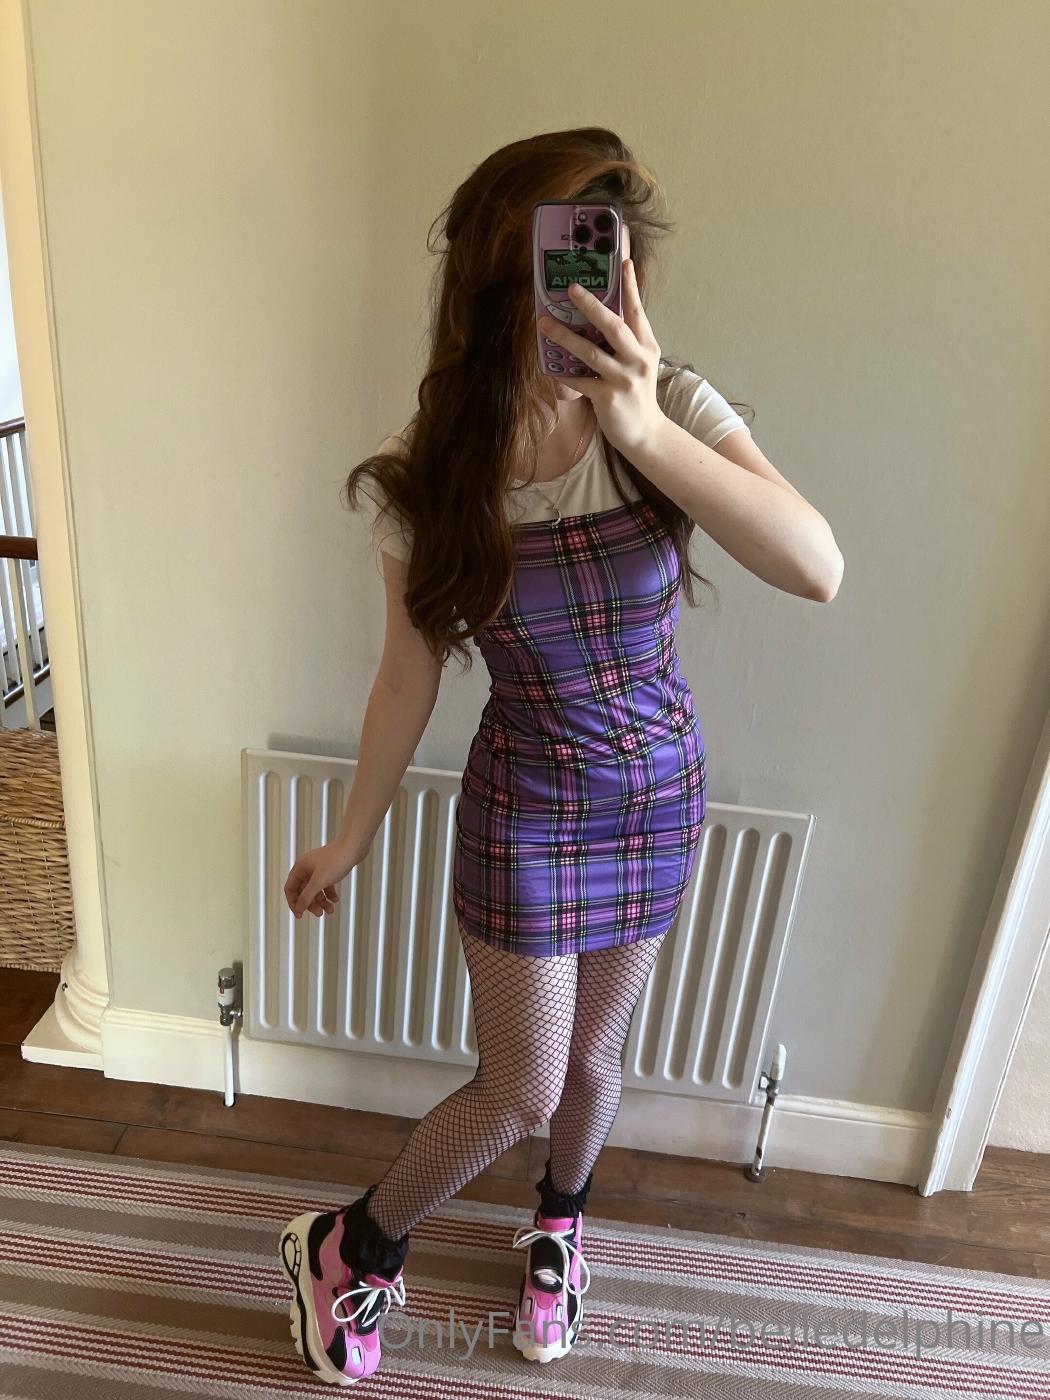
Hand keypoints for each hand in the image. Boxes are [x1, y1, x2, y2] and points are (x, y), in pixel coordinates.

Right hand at [284, 837, 359, 918]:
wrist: (354, 847)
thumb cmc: (336, 860)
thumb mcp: (319, 881)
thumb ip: (307, 896)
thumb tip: (298, 908)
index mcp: (300, 867)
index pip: (290, 889)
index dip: (294, 903)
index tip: (300, 915)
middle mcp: (307, 867)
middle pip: (303, 891)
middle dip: (311, 903)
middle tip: (319, 914)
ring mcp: (318, 868)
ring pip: (315, 889)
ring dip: (322, 901)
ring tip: (330, 910)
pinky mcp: (329, 869)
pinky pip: (325, 885)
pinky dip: (329, 893)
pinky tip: (335, 900)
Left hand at [537, 258, 666, 458]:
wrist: (646, 434)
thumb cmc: (636, 395)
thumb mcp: (639, 364)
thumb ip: (625, 343)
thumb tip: (597, 317)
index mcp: (647, 347)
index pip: (637, 311)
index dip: (630, 286)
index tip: (624, 261)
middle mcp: (638, 360)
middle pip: (614, 326)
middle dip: (591, 305)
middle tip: (571, 288)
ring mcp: (624, 380)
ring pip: (591, 352)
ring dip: (565, 336)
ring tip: (544, 323)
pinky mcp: (608, 398)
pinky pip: (579, 381)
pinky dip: (562, 374)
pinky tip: (546, 366)